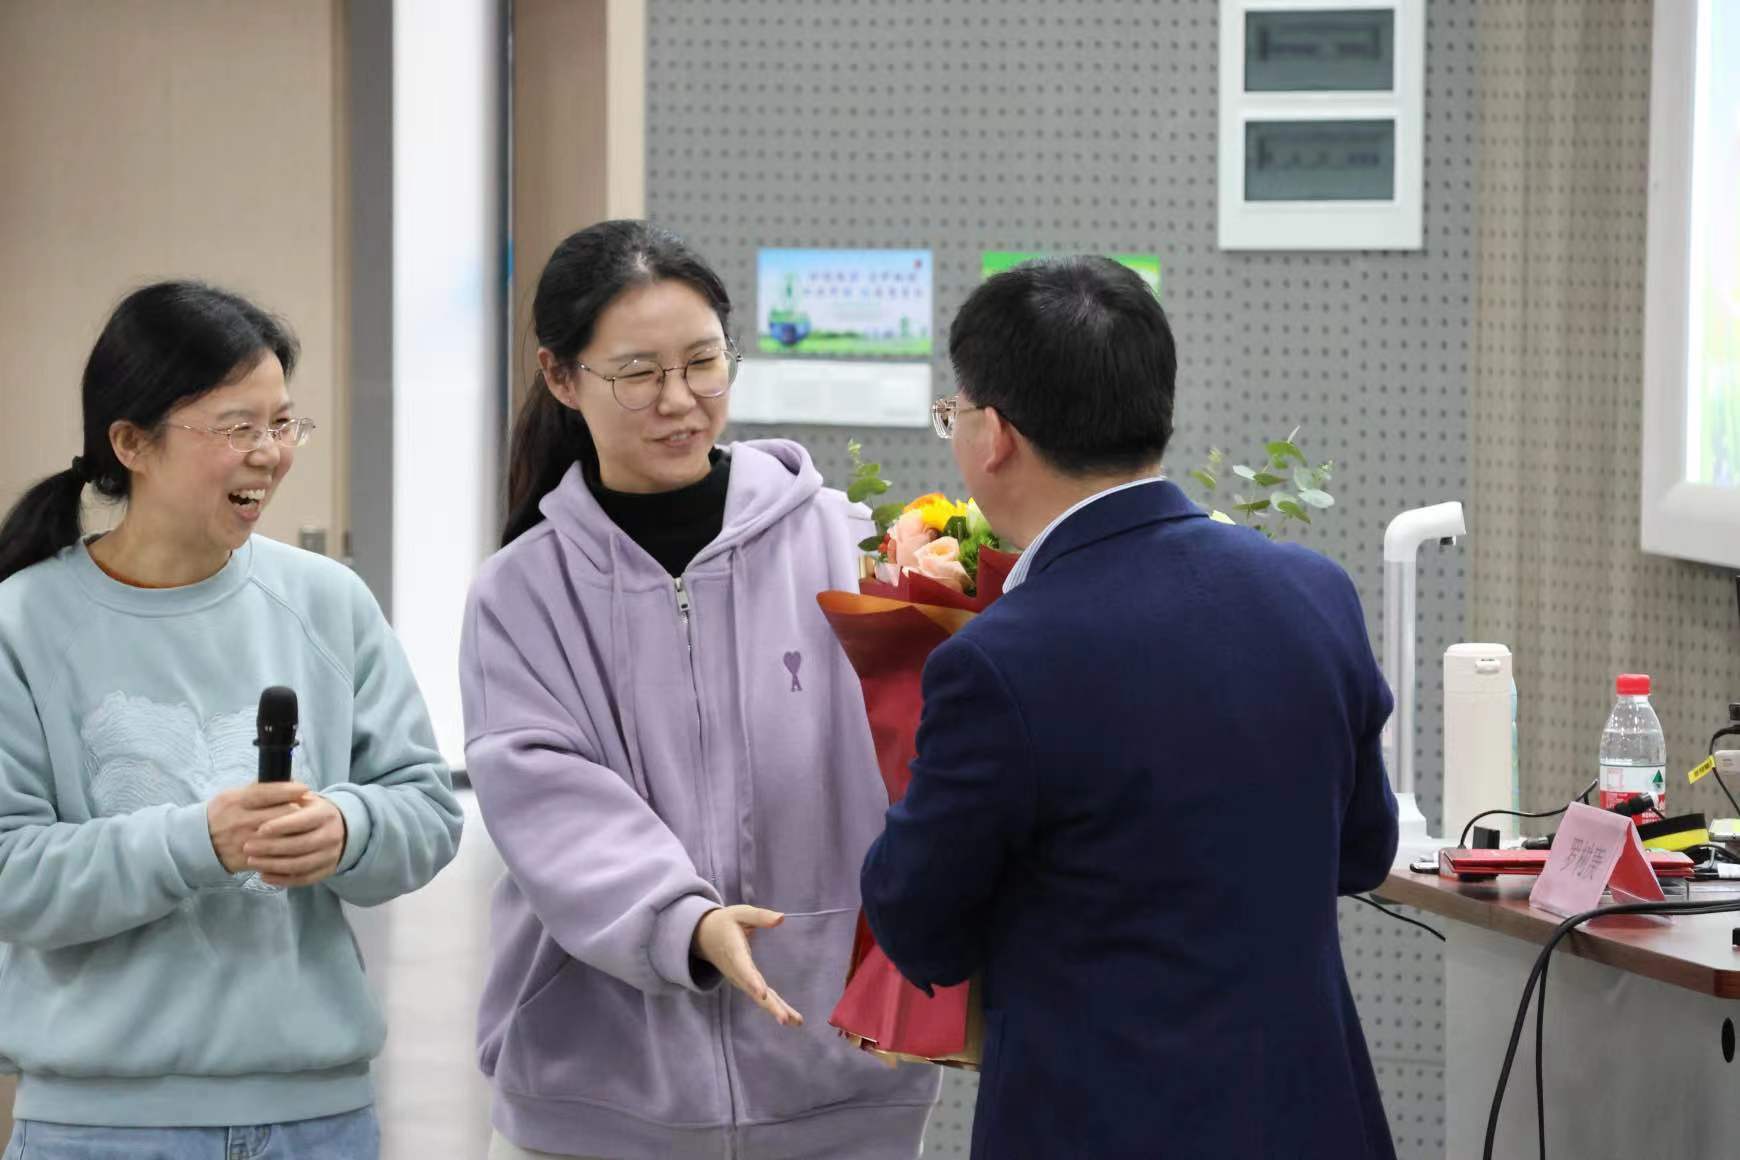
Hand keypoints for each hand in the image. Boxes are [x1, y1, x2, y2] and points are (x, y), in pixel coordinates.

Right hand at [207, 782, 315, 872]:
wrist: (197, 842)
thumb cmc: (222, 814)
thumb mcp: (233, 796)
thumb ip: (258, 789)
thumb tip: (289, 780)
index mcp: (236, 802)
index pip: (266, 793)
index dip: (288, 790)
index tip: (304, 788)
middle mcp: (239, 821)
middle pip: (279, 814)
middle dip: (299, 810)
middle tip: (311, 808)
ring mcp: (244, 842)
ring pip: (281, 836)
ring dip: (297, 830)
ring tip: (307, 825)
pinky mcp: (247, 859)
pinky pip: (274, 855)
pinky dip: (288, 849)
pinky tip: (297, 843)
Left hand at [244, 793, 348, 887]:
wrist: (341, 829)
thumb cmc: (312, 813)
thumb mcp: (306, 800)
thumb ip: (288, 798)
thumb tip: (267, 793)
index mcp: (325, 814)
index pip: (303, 821)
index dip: (281, 825)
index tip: (260, 829)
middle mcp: (331, 835)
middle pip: (300, 844)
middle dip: (271, 847)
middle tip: (247, 847)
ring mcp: (330, 855)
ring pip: (300, 864)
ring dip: (273, 865)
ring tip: (252, 861)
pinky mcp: (326, 871)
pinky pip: (302, 879)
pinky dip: (282, 879)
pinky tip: (264, 875)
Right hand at [691, 905, 803, 1026]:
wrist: (703, 936)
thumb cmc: (725, 922)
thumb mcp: (740, 913)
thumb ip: (760, 916)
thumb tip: (781, 918)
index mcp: (735, 952)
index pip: (744, 969)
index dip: (753, 982)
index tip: (762, 994)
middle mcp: (737, 971)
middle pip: (754, 991)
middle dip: (770, 1006)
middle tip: (786, 1019)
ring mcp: (740, 980)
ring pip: (759, 998)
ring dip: (777, 1010)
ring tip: (797, 1022)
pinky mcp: (745, 983)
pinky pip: (761, 997)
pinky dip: (775, 1006)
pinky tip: (790, 1017)